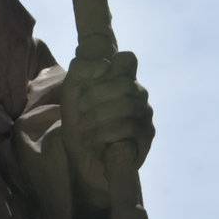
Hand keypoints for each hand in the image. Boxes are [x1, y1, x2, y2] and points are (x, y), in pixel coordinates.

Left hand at [61, 51, 153, 209]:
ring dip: (97, 118)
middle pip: (124, 84)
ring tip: (83, 129)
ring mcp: (145, 114)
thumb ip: (82, 69)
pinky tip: (91, 140)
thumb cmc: (79, 123)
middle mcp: (138, 94)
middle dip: (95, 98)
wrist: (83, 159)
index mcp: (122, 79)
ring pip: (127, 106)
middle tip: (79, 113)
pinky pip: (129, 127)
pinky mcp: (146, 135)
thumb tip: (104, 64)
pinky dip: (104, 133)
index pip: (127, 59)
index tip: (88, 85)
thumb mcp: (71, 92)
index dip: (110, 66)